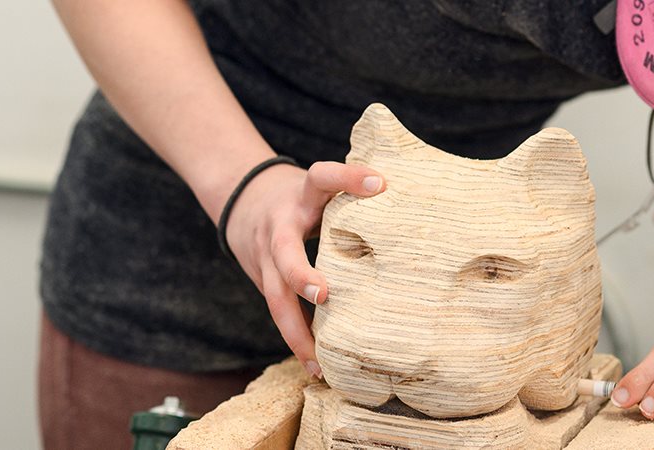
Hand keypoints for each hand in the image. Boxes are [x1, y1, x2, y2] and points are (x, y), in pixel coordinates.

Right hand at [223, 160, 384, 378]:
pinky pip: (279, 312)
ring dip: (296, 332)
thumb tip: (410, 202)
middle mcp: (280, 226)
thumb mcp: (321, 187)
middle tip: (324, 294)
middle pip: (284, 251)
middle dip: (300, 273)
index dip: (347, 177)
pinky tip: (316, 365)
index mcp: (302, 195)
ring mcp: (266, 256)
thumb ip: (350, 196)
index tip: (379, 183)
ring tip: (318, 363)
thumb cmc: (302, 198)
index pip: (321, 177)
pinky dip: (297, 339)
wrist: (243, 202)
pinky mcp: (264, 280)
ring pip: (275, 296)